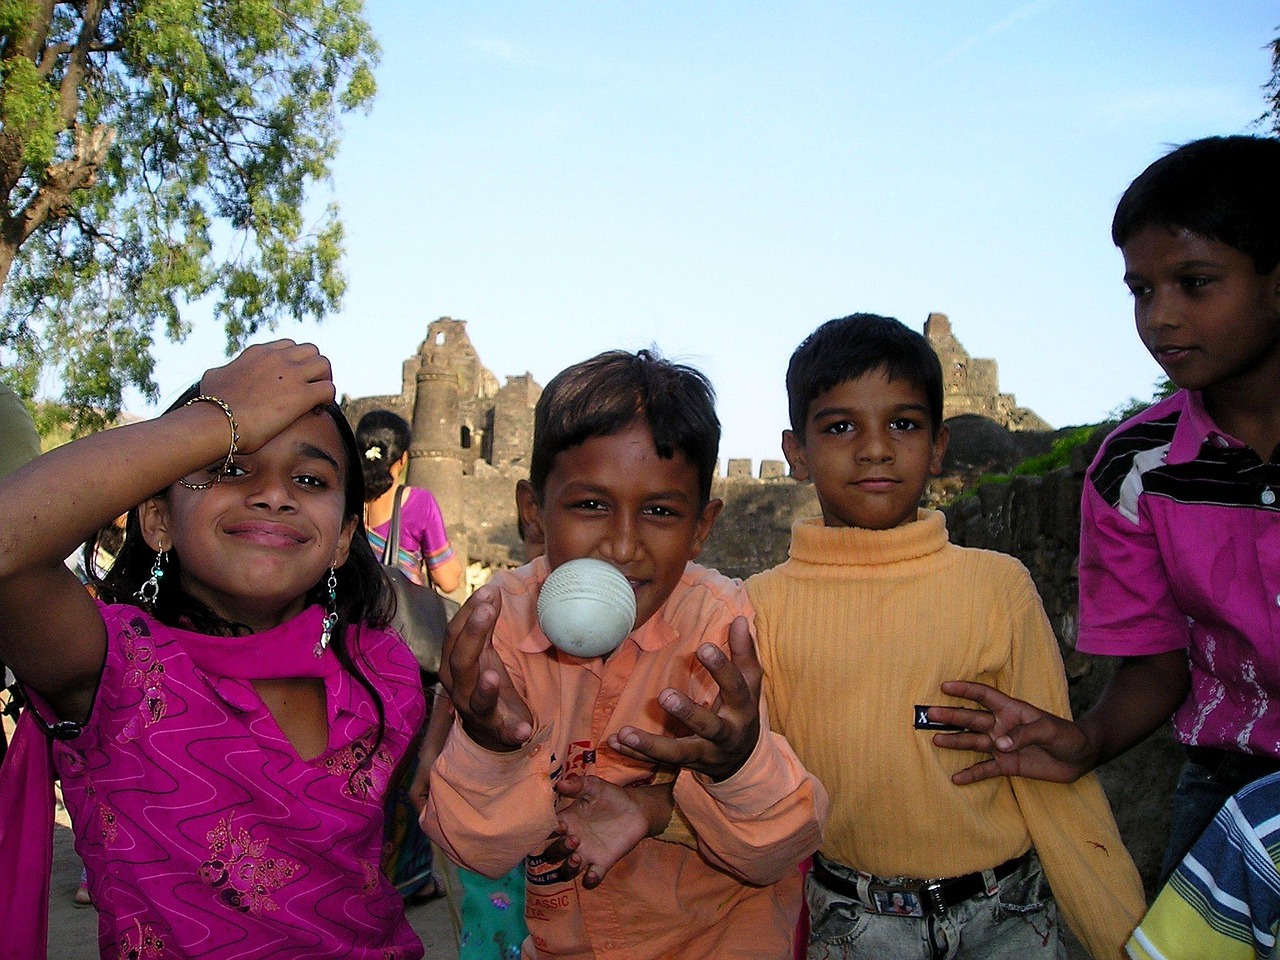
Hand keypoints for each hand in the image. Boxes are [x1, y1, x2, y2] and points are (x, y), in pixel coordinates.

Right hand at [198, 340, 336, 452]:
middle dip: (314, 367)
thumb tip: (221, 373)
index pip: (288, 346)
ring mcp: (292, 374)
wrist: (218, 420)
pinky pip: (329, 389)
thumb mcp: (213, 377)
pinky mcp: (302, 395)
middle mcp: (278, 358)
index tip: (291, 379)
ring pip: (324, 364)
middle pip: (311, 351)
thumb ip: (224, 370)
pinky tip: (317, 410)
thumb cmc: (212, 404)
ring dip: (324, 380)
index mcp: (260, 352)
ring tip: (317, 398)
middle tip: (310, 387)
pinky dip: (328, 399)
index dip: (295, 362)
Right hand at [439, 584, 532, 751]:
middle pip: (460, 661)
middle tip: (487, 610)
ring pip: (476, 699)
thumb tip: (492, 590)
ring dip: (484, 688)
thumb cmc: (484, 683)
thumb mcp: (484, 653)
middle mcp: (460, 688)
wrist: (489, 731)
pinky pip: (504, 734)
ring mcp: (477, 711)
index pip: (454, 636)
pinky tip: (524, 731)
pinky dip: (513, 733)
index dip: (468, 613)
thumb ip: (486, 626)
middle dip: (472, 635)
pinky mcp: (498, 732)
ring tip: (493, 675)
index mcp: (455, 665)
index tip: (487, 591)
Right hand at [542, 776, 656, 888]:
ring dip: (568, 868)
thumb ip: (578, 785)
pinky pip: (592, 879)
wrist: (636, 809)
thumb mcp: (595, 787)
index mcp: (567, 821)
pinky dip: (590, 880)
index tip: (558, 825)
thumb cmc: (611, 797)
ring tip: (577, 858)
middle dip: (559, 850)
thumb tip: (559, 784)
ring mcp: (587, 854)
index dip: (547, 831)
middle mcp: (573, 840)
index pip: (547, 831)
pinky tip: (592, 874)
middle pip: (553, 853)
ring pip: (567, 870)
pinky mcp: (602, 863)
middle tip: (574, 839)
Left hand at [607, 616, 761, 781]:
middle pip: (708, 726)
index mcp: (743, 711)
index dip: (721, 668)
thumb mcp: (749, 685)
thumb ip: (743, 653)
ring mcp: (704, 754)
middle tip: (663, 695)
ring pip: (678, 753)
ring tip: (625, 732)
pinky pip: (658, 762)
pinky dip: (635, 754)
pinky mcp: (685, 765)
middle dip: (687, 713)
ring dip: (651, 745)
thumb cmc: (740, 712)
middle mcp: (725, 736)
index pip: (735, 687)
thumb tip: (740, 619)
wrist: (741, 762)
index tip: (703, 647)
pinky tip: (614, 741)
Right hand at [929, 681, 1095, 784]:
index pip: (984, 696)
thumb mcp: (1049, 730)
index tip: (945, 687)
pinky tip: (956, 778)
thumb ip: (1023, 734)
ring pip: (974, 742)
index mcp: (1011, 710)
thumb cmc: (1067, 736)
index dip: (965, 690)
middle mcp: (1001, 726)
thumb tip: (998, 744)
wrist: (1080, 758)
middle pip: (972, 719)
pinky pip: (985, 770)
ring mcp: (1002, 746)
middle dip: (952, 716)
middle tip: (930, 713)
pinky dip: (972, 774)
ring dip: (956, 741)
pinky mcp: (1007, 765)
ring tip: (936, 741)